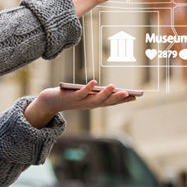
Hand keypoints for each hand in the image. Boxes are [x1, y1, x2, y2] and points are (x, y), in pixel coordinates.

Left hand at [23, 80, 137, 127]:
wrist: (51, 102)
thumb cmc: (70, 96)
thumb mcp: (85, 95)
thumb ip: (96, 93)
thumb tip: (111, 88)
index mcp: (94, 104)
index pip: (111, 103)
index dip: (123, 101)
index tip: (135, 97)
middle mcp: (89, 105)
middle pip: (105, 102)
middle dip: (118, 98)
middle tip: (129, 94)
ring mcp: (80, 102)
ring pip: (95, 100)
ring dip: (105, 94)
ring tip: (114, 87)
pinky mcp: (71, 97)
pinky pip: (81, 93)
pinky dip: (87, 88)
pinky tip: (94, 82)